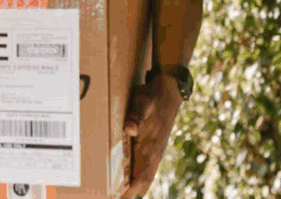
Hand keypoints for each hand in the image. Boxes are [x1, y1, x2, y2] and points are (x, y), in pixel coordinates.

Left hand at [120, 73, 183, 197]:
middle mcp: (153, 154)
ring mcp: (152, 151)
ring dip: (130, 185)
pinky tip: (121, 176)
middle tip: (111, 195)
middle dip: (128, 192)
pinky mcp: (150, 146)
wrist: (169, 91)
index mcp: (151, 148)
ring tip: (114, 191)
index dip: (131, 191)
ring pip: (142, 176)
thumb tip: (130, 129)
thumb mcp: (142, 102)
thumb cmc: (153, 97)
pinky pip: (141, 167)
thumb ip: (135, 115)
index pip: (142, 178)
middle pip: (141, 182)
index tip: (117, 197)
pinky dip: (132, 175)